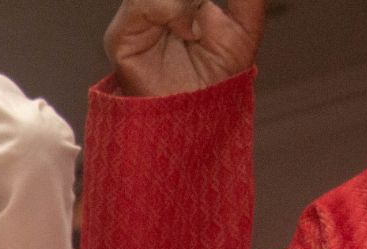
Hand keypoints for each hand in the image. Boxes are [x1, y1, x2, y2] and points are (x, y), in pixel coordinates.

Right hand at [106, 0, 263, 95]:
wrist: (198, 118)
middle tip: (201, 16)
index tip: (205, 5)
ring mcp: (136, 21)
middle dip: (190, 0)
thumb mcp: (245, 28)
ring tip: (199, 24)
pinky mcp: (121, 37)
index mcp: (179, 4)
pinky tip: (188, 32)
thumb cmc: (216, 84)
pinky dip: (171, 10)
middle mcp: (154, 8)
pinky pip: (144, 5)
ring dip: (184, 1)